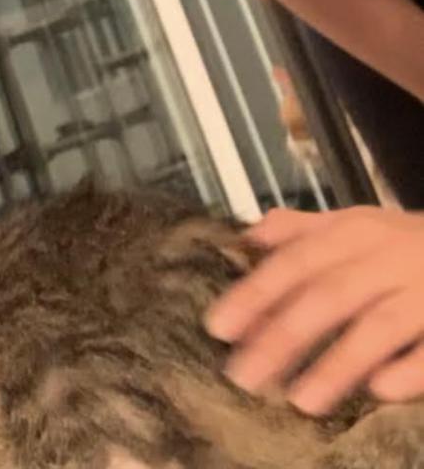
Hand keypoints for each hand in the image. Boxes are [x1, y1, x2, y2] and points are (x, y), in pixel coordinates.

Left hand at [205, 207, 423, 414]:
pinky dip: (409, 369)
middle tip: (244, 375)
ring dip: (338, 362)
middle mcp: (387, 258)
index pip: (296, 261)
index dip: (258, 293)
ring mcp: (423, 292)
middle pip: (329, 296)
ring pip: (378, 326)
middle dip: (283, 336)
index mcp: (354, 233)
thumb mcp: (355, 224)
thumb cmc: (405, 243)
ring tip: (300, 400)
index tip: (221, 326)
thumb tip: (248, 236)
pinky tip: (380, 390)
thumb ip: (302, 231)